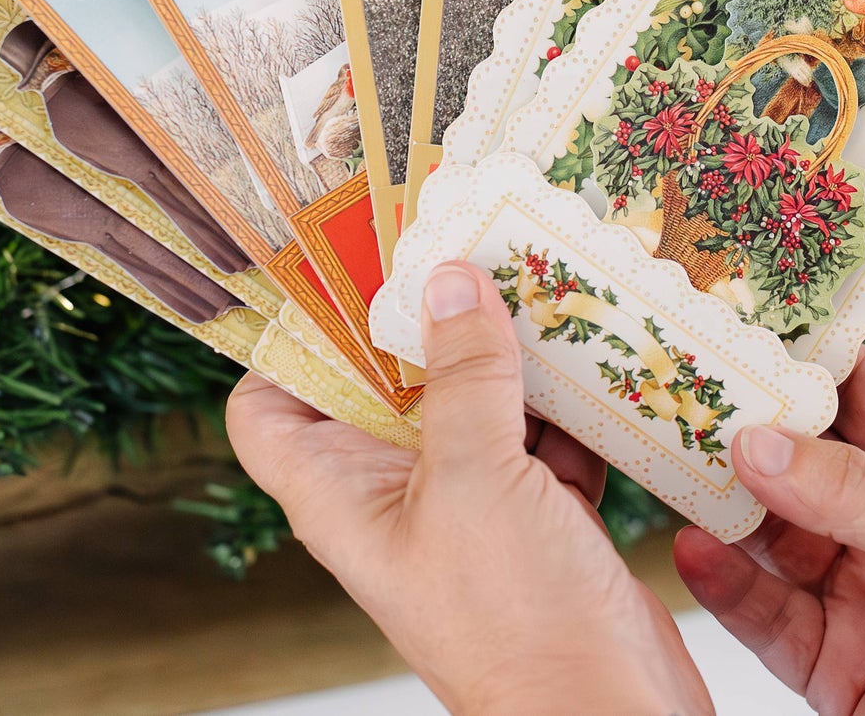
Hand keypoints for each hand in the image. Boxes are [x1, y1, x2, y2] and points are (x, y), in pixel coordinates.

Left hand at [227, 260, 712, 715]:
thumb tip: (448, 282)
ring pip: (469, 402)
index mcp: (340, 495)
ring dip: (505, 348)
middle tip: (460, 240)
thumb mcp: (476, 479)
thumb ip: (461, 376)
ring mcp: (467, 507)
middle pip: (382, 385)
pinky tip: (598, 350)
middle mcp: (393, 496)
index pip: (266, 408)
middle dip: (423, 317)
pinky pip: (540, 435)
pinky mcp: (537, 516)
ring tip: (537, 276)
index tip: (336, 268)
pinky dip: (566, 397)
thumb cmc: (513, 625)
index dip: (286, 340)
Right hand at [673, 348, 864, 715]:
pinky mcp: (827, 659)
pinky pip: (761, 612)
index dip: (798, 361)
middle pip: (797, 461)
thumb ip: (858, 490)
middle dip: (737, 431)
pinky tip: (692, 550)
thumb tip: (757, 443)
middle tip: (670, 395)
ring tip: (662, 467)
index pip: (859, 391)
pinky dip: (721, 583)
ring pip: (767, 534)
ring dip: (718, 504)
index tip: (729, 327)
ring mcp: (854, 589)